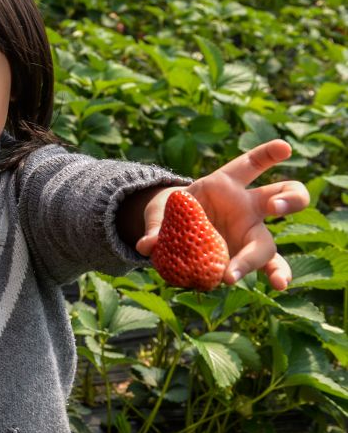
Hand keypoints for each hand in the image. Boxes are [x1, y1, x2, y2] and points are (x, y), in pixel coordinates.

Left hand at [136, 140, 309, 289]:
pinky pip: (265, 265)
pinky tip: (280, 285)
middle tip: (275, 206)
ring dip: (276, 256)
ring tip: (279, 278)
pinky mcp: (246, 255)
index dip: (267, 153)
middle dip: (287, 197)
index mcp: (226, 184)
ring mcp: (249, 233)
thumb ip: (155, 226)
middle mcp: (247, 206)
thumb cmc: (172, 212)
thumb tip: (146, 245)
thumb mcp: (160, 212)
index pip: (249, 164)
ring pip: (271, 242)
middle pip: (280, 195)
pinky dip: (275, 274)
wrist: (174, 232)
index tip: (285, 147)